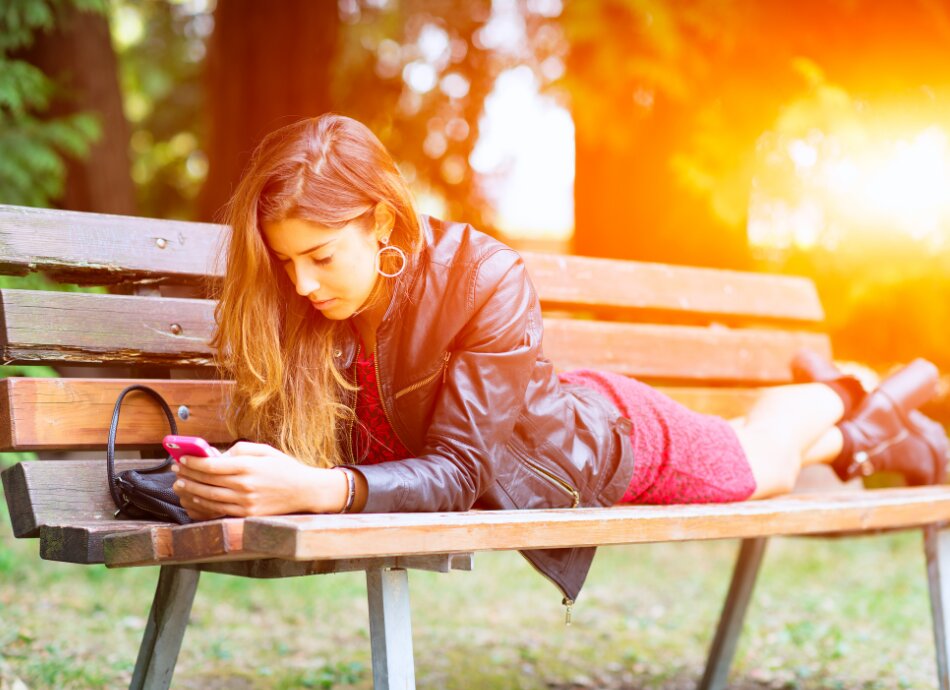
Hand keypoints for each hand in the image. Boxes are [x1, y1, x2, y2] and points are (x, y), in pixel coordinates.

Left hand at [170, 441, 331, 519]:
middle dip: (187, 475)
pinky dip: (202, 506)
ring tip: (180, 485)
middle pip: (206, 482)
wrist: (305, 491)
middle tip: (175, 470)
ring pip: (208, 499)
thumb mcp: (264, 451)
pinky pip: (218, 512)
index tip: (182, 458)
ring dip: (190, 492)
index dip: (193, 462)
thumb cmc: (284, 468)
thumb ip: (239, 451)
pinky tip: (194, 500)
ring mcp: (245, 504)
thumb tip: (215, 456)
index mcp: (248, 467)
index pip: (212, 465)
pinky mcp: (247, 516)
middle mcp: (245, 487)